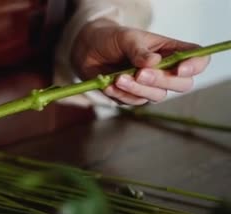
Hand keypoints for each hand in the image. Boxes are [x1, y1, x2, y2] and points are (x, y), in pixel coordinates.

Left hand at [71, 19, 209, 104]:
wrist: (89, 51)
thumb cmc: (112, 40)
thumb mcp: (126, 38)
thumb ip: (139, 51)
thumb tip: (153, 62)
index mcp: (171, 51)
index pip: (197, 59)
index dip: (195, 66)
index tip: (180, 69)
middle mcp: (166, 70)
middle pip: (182, 84)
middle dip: (161, 80)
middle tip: (140, 74)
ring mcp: (150, 86)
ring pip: (157, 96)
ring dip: (137, 89)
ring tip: (118, 78)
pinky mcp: (133, 97)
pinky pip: (133, 102)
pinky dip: (121, 94)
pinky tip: (109, 84)